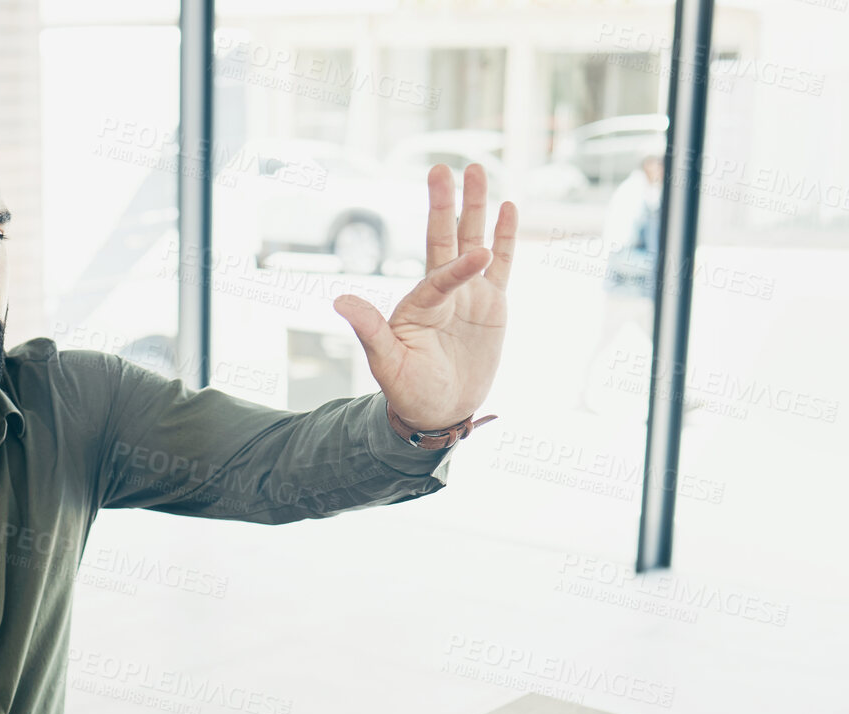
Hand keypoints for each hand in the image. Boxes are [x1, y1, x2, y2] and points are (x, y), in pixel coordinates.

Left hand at [333, 163, 517, 431]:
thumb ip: (370, 330)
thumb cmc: (408, 390)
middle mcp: (442, 291)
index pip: (439, 276)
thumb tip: (340, 300)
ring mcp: (469, 294)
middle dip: (447, 204)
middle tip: (446, 167)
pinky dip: (507, 237)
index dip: (458, 266)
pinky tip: (508, 207)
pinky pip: (503, 264)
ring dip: (476, 207)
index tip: (477, 256)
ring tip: (478, 170)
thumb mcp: (387, 363)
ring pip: (475, 241)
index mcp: (419, 302)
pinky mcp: (492, 304)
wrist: (439, 410)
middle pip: (446, 239)